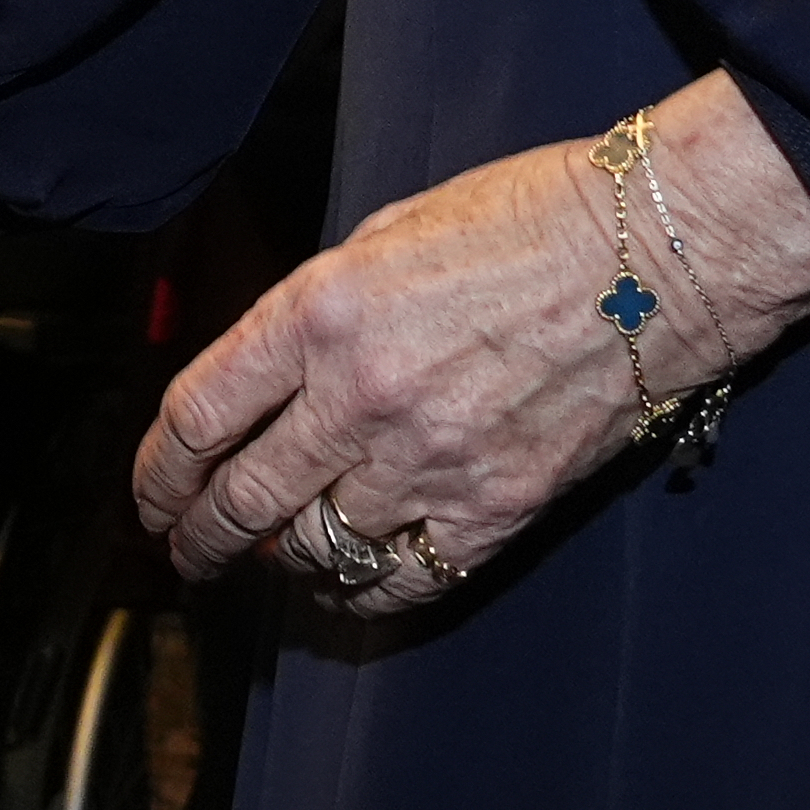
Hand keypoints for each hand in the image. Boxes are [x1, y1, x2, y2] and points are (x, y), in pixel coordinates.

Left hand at [130, 74, 809, 601]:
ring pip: (315, 550)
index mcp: (321, 314)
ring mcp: (430, 462)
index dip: (157, 472)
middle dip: (201, 537)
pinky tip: (350, 580)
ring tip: (274, 558)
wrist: (659, 254)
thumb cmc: (528, 220)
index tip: (150, 496)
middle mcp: (362, 396)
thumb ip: (313, 316)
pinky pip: (402, 581)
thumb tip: (262, 383)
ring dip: (282, 561)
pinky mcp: (497, 509)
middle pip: (242, 500)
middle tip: (189, 551)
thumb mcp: (386, 235)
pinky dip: (362, 590)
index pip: (199, 417)